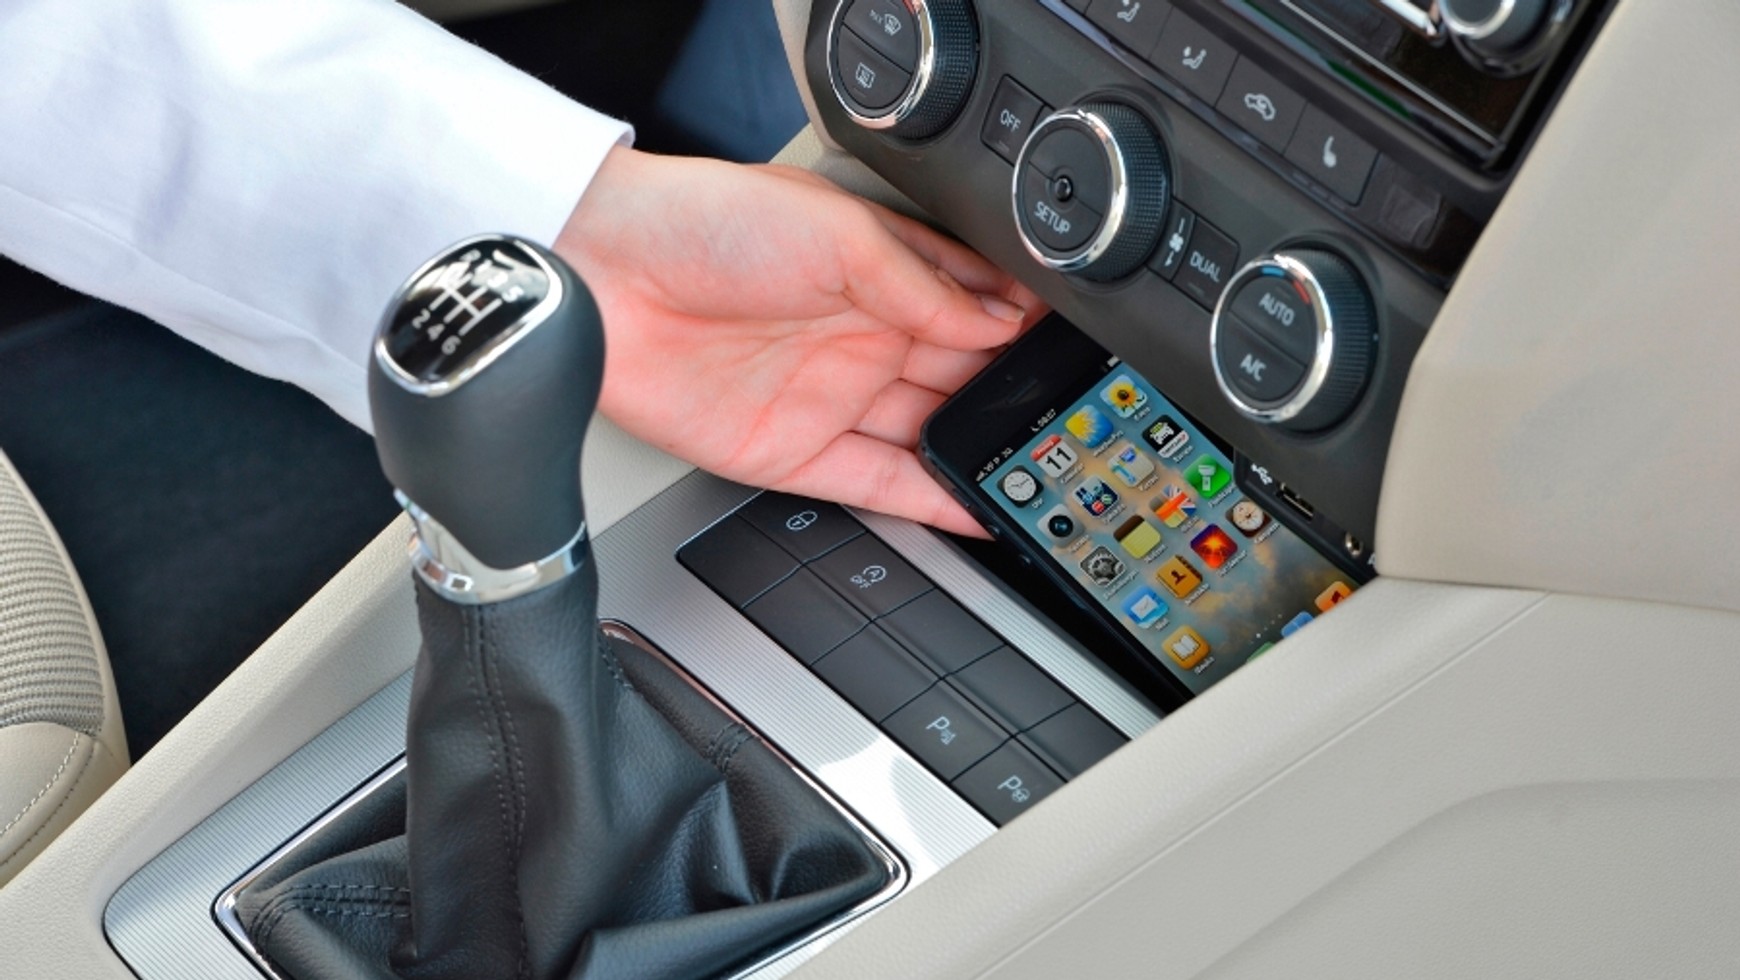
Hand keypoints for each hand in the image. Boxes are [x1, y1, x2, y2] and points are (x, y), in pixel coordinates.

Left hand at [554, 147, 1043, 535]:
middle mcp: (860, 334)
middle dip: (1012, 396)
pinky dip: (933, 501)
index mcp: (880, 269)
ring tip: (1044, 472)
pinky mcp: (794, 453)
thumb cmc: (706, 223)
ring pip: (928, 435)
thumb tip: (997, 319)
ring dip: (982, 453)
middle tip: (1071, 420)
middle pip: (958, 376)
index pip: (973, 305)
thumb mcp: (839, 232)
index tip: (1076, 352)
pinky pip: (879, 485)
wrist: (606, 275)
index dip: (1022, 327)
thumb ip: (925, 285)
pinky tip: (982, 508)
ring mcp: (830, 396)